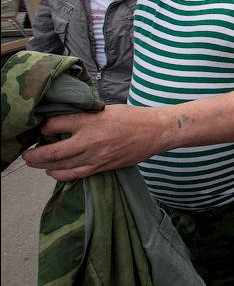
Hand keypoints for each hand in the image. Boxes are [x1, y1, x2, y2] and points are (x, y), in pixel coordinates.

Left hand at [20, 104, 168, 180]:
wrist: (156, 131)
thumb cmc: (133, 117)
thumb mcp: (106, 109)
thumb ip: (85, 115)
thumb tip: (63, 121)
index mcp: (91, 120)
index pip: (54, 125)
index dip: (42, 127)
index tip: (40, 128)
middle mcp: (90, 140)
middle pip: (50, 152)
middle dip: (33, 155)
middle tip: (25, 153)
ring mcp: (96, 156)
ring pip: (59, 167)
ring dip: (43, 166)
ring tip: (36, 162)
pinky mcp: (102, 167)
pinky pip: (74, 175)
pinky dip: (59, 175)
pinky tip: (54, 172)